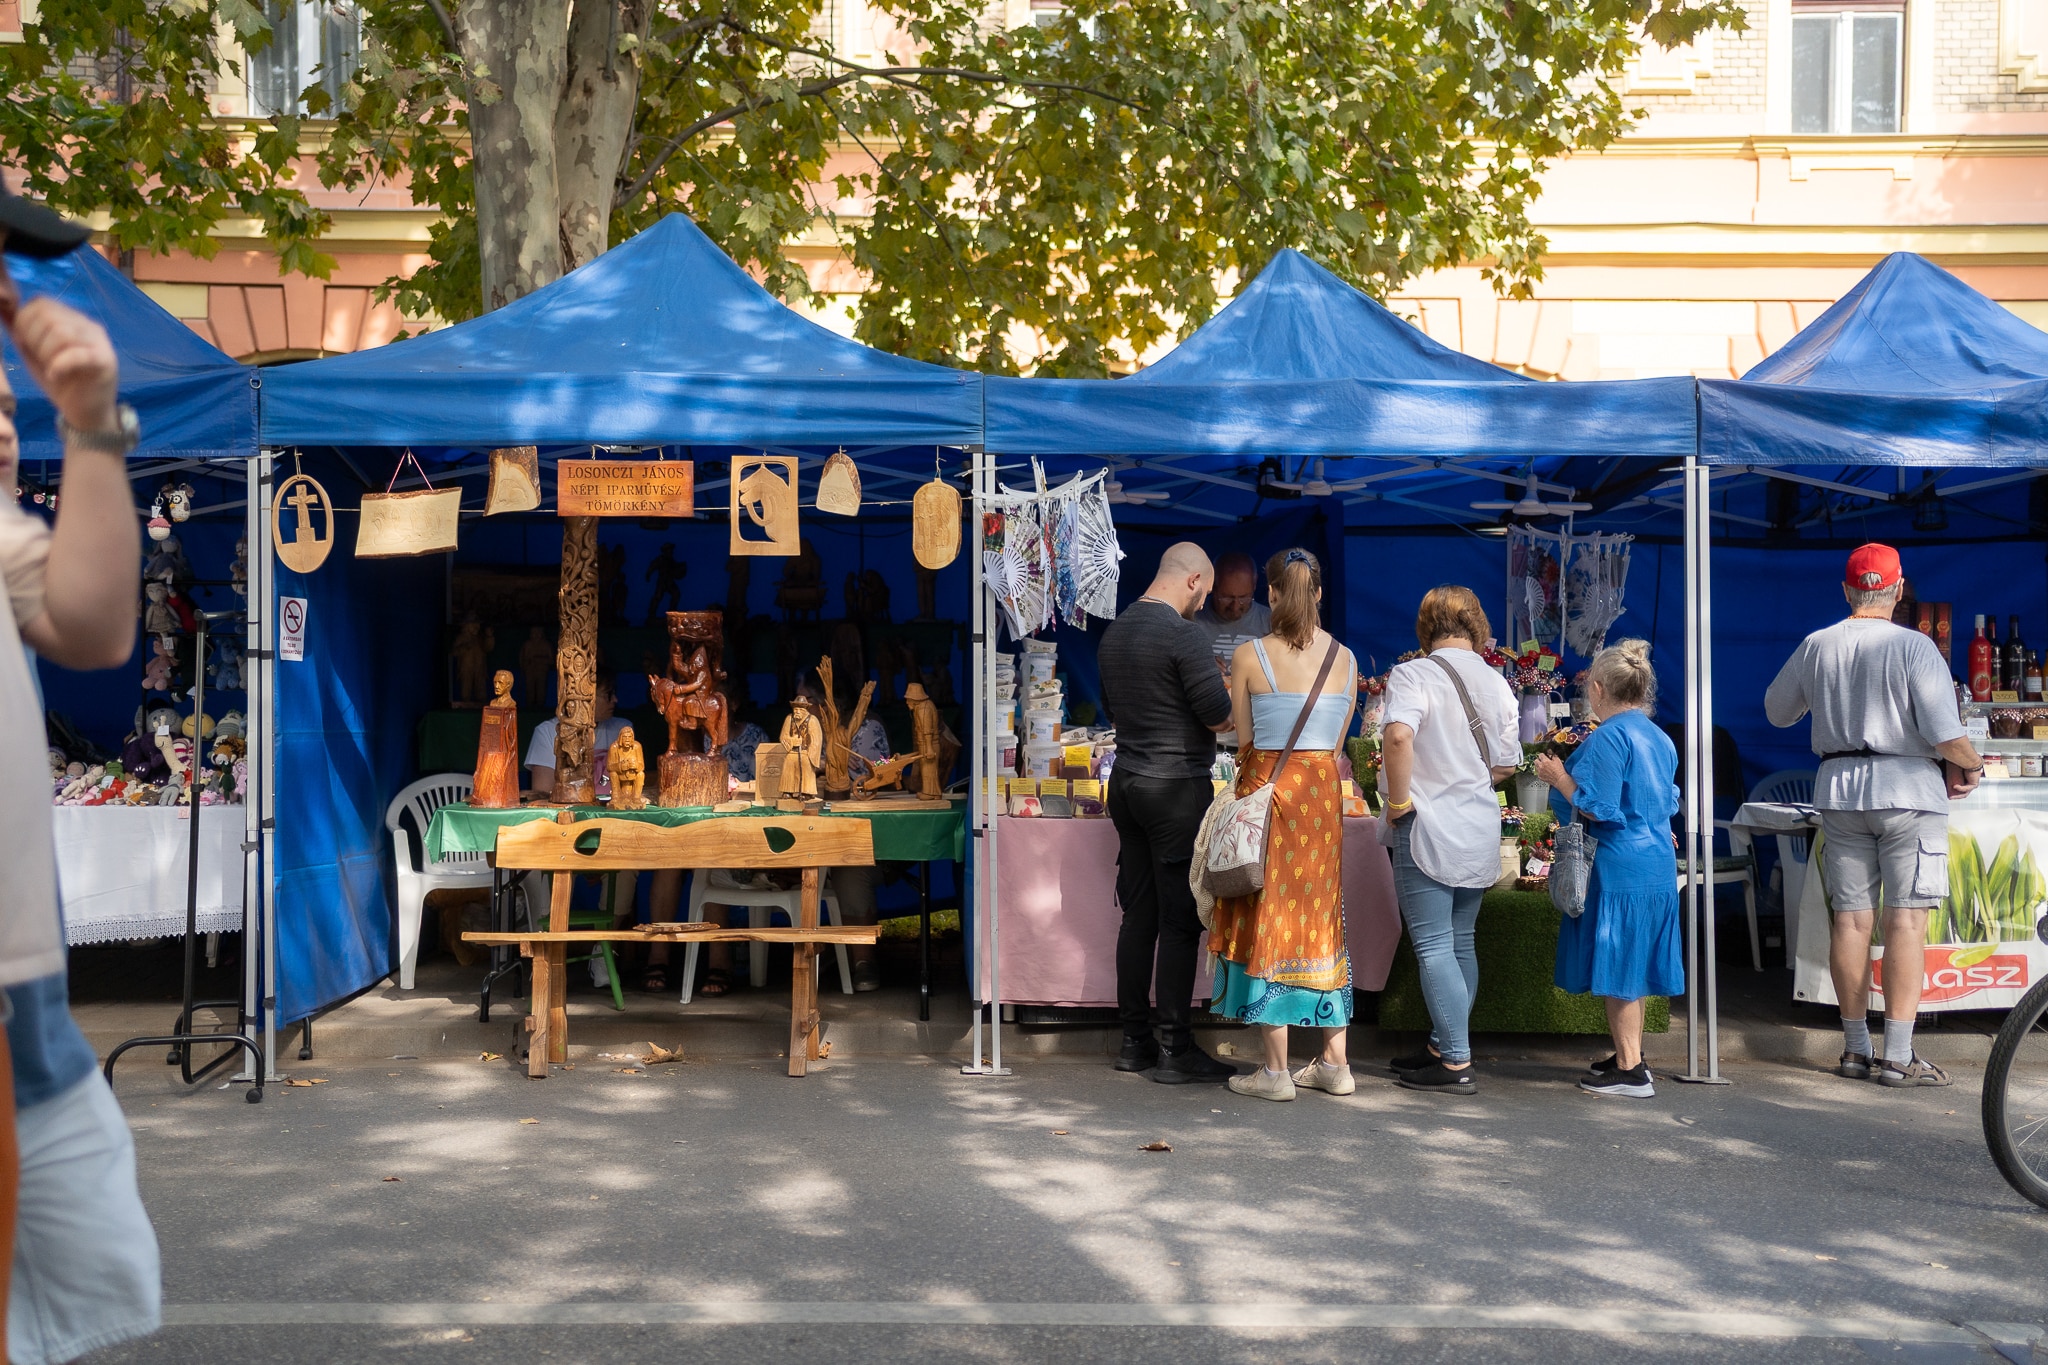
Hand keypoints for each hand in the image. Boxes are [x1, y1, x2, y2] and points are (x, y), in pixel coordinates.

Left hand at [11, 296, 117, 432]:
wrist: (86, 414)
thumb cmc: (60, 383)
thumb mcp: (34, 355)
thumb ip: (21, 332)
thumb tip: (3, 309)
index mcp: (72, 320)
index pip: (41, 302)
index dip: (24, 320)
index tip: (23, 343)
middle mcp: (88, 326)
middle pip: (49, 315)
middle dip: (32, 337)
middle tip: (37, 358)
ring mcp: (99, 342)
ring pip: (62, 332)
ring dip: (45, 352)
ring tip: (49, 368)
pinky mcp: (105, 361)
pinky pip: (76, 354)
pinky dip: (58, 365)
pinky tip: (55, 376)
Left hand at [1532, 753, 1565, 786]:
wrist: (1560, 779)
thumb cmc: (1559, 770)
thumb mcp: (1557, 760)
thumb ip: (1552, 755)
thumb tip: (1549, 751)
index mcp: (1545, 761)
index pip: (1540, 755)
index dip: (1543, 755)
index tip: (1544, 756)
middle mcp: (1541, 766)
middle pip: (1535, 760)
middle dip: (1539, 760)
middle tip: (1542, 761)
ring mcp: (1540, 772)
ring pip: (1536, 766)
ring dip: (1539, 765)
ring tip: (1544, 766)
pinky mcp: (1540, 777)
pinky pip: (1538, 772)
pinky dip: (1540, 771)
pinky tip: (1544, 772)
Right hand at [1946, 761, 1981, 798]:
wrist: (1969, 760)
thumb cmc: (1962, 762)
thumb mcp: (1952, 768)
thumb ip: (1945, 768)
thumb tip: (1936, 765)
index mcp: (1966, 780)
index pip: (1961, 788)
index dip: (1954, 792)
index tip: (1947, 793)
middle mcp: (1971, 783)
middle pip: (1963, 793)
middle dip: (1955, 796)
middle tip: (1949, 797)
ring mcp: (1973, 784)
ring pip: (1965, 793)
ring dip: (1957, 796)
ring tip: (1951, 796)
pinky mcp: (1974, 785)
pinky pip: (1966, 789)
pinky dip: (1960, 788)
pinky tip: (1955, 786)